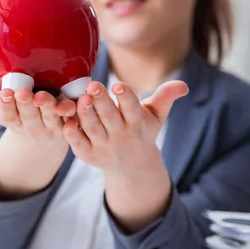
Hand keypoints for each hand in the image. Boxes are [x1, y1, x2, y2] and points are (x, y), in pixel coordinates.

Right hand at [0, 87, 75, 143]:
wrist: (44, 139)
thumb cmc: (18, 116)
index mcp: (14, 122)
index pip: (7, 116)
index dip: (5, 106)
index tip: (3, 93)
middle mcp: (33, 126)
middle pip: (28, 116)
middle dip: (25, 104)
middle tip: (21, 92)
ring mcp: (52, 125)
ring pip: (50, 117)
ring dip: (47, 107)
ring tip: (42, 97)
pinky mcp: (69, 122)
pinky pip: (71, 117)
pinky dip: (71, 111)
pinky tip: (71, 104)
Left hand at [63, 80, 188, 176]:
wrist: (132, 164)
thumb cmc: (142, 129)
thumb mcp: (156, 115)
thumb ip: (165, 97)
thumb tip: (183, 85)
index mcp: (137, 123)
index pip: (132, 108)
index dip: (126, 97)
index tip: (119, 84)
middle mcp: (120, 135)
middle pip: (109, 117)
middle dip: (101, 101)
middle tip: (92, 85)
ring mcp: (103, 146)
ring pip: (92, 128)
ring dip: (85, 114)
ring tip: (80, 98)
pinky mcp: (87, 154)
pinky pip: (78, 144)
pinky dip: (71, 134)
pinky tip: (66, 121)